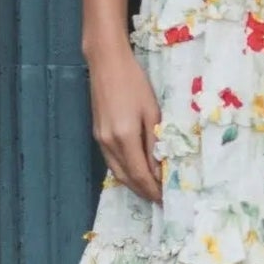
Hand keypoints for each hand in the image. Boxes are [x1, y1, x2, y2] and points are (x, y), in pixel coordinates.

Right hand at [87, 43, 162, 203]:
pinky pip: (111, 161)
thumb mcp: (151, 111)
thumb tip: (160, 169)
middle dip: (143, 192)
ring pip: (117, 172)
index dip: (153, 190)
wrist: (106, 63)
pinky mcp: (97, 134)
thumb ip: (154, 142)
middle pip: (127, 178)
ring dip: (133, 184)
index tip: (166, 199)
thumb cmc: (134, 82)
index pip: (140, 175)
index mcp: (124, 137)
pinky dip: (124, 171)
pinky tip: (135, 171)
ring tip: (150, 189)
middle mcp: (109, 143)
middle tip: (160, 200)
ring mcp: (100, 139)